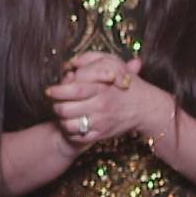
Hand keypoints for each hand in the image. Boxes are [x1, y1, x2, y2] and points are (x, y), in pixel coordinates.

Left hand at [45, 53, 165, 143]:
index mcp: (102, 87)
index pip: (72, 89)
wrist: (146, 108)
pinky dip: (71, 132)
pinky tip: (72, 124)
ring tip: (62, 114)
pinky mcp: (101, 134)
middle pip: (66, 109)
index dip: (57, 90)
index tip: (50, 90)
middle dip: (56, 106)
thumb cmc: (126, 84)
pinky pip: (79, 137)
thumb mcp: (113, 64)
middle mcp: (100, 105)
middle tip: (54, 103)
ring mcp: (101, 121)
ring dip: (61, 120)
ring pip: (69, 125)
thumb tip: (71, 62)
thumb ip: (91, 59)